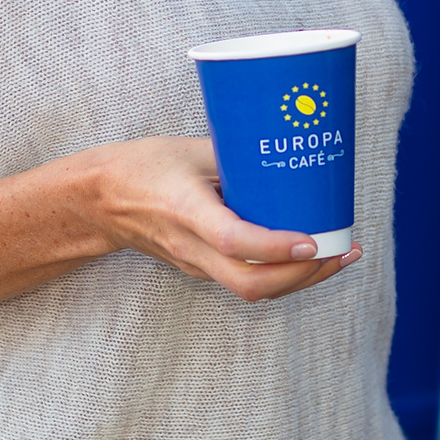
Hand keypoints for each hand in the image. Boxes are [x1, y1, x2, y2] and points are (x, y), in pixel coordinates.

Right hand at [75, 136, 358, 302]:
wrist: (99, 200)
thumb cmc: (144, 166)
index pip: (235, 242)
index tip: (313, 240)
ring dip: (299, 280)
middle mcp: (190, 246)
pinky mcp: (201, 268)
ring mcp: (195, 264)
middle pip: (251, 284)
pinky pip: (245, 282)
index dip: (277, 248)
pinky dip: (281, 276)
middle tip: (340, 252)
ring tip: (337, 256)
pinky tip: (307, 258)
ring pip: (251, 290)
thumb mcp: (192, 149)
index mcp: (185, 211)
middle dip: (304, 276)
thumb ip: (239, 157)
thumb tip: (291, 155)